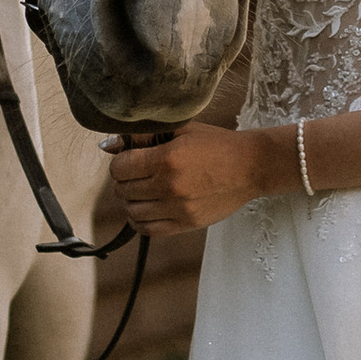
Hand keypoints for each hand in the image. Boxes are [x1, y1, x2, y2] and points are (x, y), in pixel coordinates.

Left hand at [103, 123, 277, 234]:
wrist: (251, 166)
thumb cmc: (217, 144)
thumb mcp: (182, 130)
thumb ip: (145, 136)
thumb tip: (109, 145)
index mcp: (166, 159)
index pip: (120, 167)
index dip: (120, 161)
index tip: (129, 159)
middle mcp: (169, 186)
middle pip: (123, 190)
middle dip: (125, 180)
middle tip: (136, 173)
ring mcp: (178, 208)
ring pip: (132, 211)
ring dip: (131, 201)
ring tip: (142, 191)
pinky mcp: (187, 224)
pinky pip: (148, 230)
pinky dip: (140, 220)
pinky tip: (147, 208)